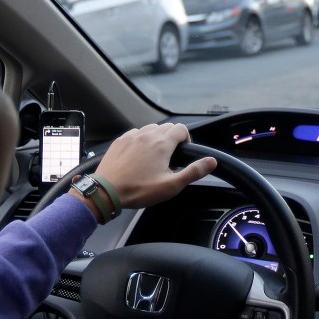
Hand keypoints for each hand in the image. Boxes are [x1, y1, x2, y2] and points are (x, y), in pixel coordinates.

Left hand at [93, 123, 216, 208]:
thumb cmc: (139, 190)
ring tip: (155, 157)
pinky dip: (141, 140)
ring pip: (150, 129)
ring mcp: (132, 136)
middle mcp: (147, 135)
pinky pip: (135, 133)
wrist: (107, 191)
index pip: (181, 129)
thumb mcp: (171, 186)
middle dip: (172, 139)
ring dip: (157, 138)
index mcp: (162, 144)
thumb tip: (211, 161)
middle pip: (166, 127)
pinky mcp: (120, 141)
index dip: (186, 139)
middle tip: (170, 158)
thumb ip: (193, 171)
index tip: (184, 152)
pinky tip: (139, 156)